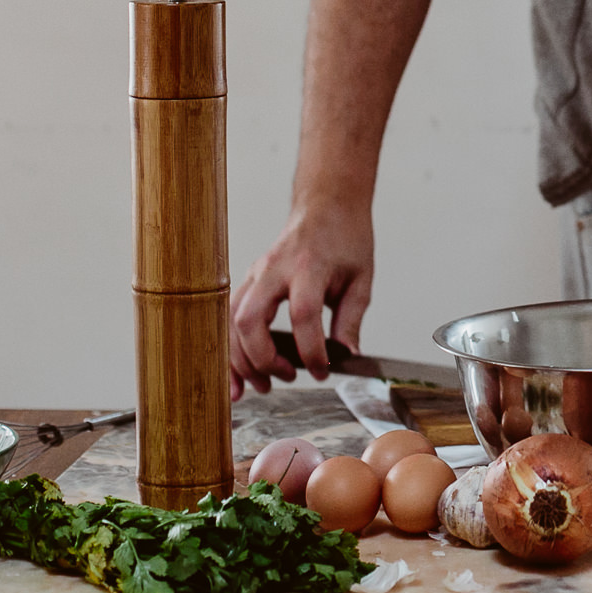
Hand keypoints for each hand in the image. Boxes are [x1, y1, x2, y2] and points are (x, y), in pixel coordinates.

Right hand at [229, 201, 374, 398]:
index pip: (304, 313)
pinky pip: (230, 320)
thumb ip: (351, 320)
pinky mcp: (248, 282)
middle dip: (264, 359)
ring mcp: (256, 274)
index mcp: (309, 265)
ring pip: (232, 323)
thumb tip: (347, 358)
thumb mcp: (361, 278)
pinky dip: (231, 350)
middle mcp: (274, 269)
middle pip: (251, 320)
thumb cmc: (346, 237)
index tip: (322, 371)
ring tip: (262, 388)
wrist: (327, 204)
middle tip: (287, 378)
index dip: (311, 349)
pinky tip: (239, 377)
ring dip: (241, 361)